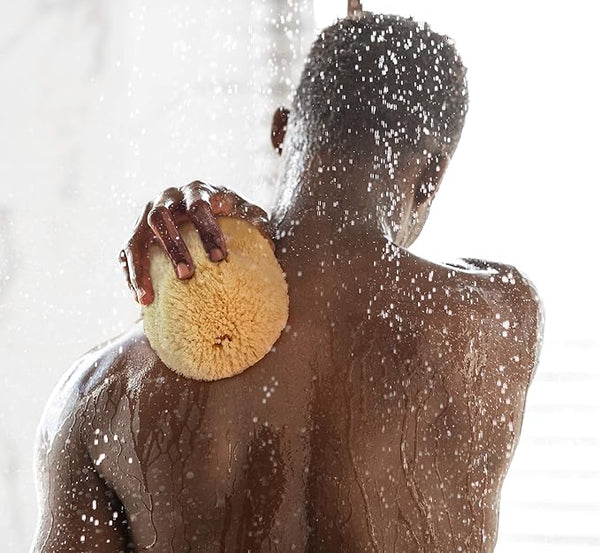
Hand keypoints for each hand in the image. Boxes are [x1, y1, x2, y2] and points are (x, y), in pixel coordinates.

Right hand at [119, 181, 271, 305]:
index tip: (220, 256)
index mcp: (195, 191)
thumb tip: (262, 232)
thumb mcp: (244, 212)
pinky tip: (142, 300)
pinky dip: (132, 277)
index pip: (199, 204)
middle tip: (187, 275)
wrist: (201, 210)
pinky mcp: (134, 236)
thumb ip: (256, 218)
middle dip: (173, 247)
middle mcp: (166, 199)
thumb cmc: (228, 214)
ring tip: (149, 297)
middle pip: (161, 218)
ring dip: (142, 268)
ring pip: (136, 239)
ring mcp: (145, 217)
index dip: (207, 228)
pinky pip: (126, 257)